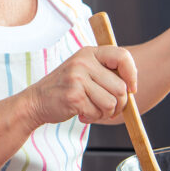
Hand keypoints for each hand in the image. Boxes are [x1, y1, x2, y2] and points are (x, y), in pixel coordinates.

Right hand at [22, 45, 136, 124]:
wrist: (36, 101)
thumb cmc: (65, 88)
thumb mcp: (84, 70)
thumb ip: (105, 73)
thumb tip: (132, 87)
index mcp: (89, 52)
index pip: (123, 56)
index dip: (132, 75)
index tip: (131, 89)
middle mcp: (83, 62)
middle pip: (120, 87)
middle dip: (120, 104)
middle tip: (108, 108)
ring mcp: (77, 78)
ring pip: (112, 102)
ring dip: (106, 113)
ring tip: (94, 111)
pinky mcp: (74, 96)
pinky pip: (98, 112)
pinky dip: (93, 118)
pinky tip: (83, 114)